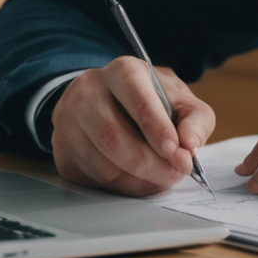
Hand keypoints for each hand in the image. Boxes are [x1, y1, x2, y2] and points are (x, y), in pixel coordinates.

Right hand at [47, 58, 215, 195]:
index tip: (178, 154)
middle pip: (113, 137)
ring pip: (102, 163)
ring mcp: (68, 120)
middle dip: (150, 165)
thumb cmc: (152, 101)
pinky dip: (120, 186)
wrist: (109, 100)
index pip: (137, 100)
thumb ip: (195, 119)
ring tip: (159, 177)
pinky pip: (91, 178)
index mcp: (122, 71)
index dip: (158, 131)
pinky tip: (136, 178)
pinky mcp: (61, 149)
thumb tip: (190, 146)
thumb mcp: (181, 100)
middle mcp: (88, 91)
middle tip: (174, 175)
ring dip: (137, 180)